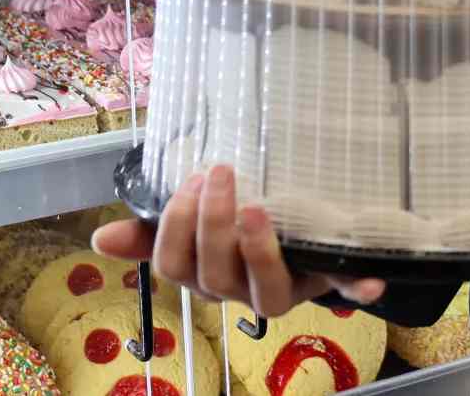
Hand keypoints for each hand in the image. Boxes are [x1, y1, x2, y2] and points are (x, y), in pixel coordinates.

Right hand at [91, 164, 386, 317]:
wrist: (297, 242)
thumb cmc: (235, 229)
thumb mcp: (193, 225)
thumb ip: (153, 232)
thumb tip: (99, 239)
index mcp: (205, 275)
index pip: (176, 267)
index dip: (177, 228)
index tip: (190, 182)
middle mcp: (240, 291)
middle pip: (216, 276)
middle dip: (213, 226)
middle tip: (221, 174)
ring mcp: (286, 289)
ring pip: (267, 294)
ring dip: (261, 253)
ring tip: (258, 210)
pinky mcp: (327, 283)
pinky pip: (342, 291)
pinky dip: (356, 289)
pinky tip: (370, 280)